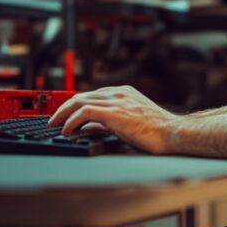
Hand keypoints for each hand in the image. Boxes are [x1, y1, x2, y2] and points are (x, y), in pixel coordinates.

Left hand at [48, 85, 177, 153]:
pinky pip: (84, 112)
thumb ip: (110, 121)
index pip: (92, 95)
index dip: (75, 105)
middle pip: (81, 95)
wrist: (172, 133)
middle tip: (53, 119)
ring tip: (55, 125)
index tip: (66, 114)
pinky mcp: (114, 112)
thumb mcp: (131, 122)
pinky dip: (71, 121)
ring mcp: (116, 100)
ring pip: (79, 101)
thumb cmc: (157, 131)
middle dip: (64, 107)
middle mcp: (118, 93)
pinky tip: (67, 130)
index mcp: (123, 92)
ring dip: (63, 113)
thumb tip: (91, 128)